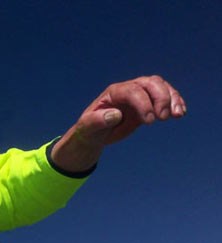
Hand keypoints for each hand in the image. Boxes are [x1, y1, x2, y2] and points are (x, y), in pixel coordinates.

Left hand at [51, 75, 186, 172]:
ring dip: (172, 98)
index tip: (150, 121)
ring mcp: (139, 95)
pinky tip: (180, 112)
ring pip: (160, 87)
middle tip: (163, 118)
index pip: (133, 91)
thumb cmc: (88, 130)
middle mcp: (128, 89)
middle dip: (161, 98)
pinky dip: (175, 102)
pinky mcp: (147, 104)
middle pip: (150, 83)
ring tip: (177, 115)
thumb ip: (98, 121)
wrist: (94, 134)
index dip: (144, 103)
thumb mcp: (87, 128)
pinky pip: (164, 97)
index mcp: (113, 93)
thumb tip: (115, 114)